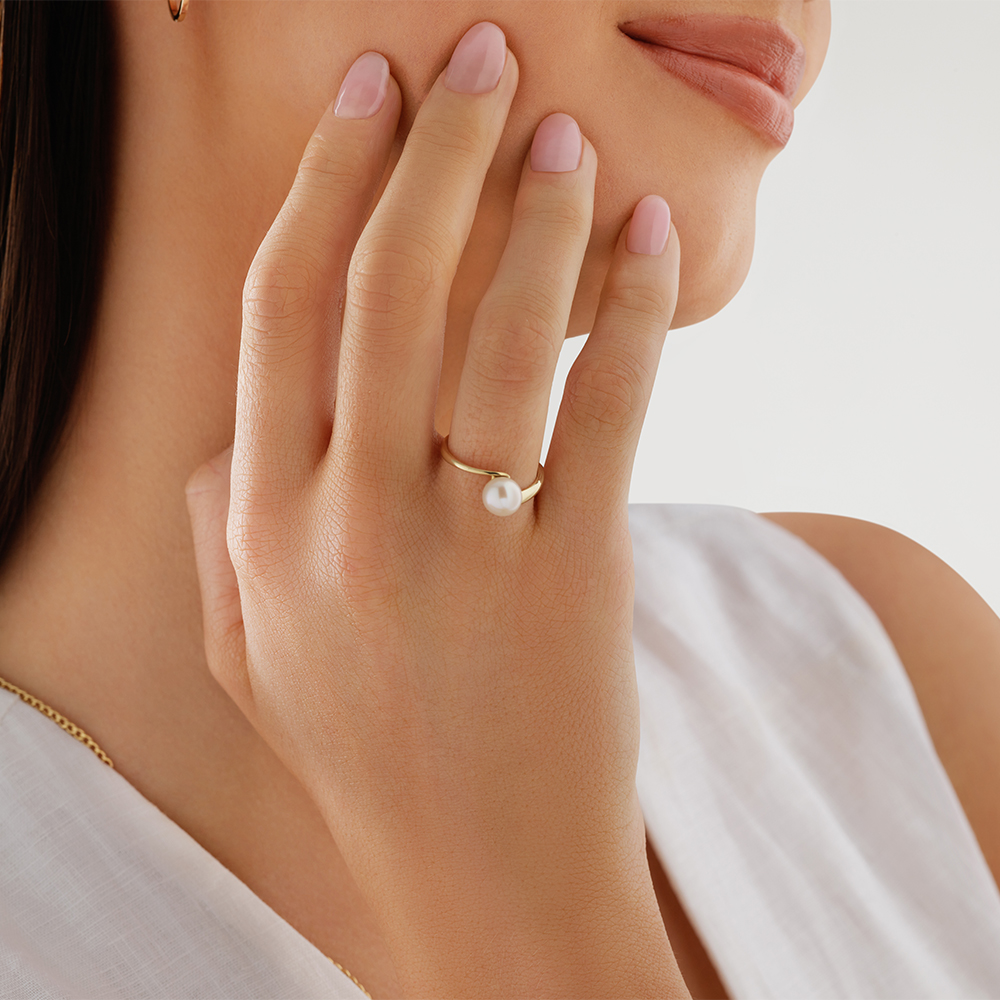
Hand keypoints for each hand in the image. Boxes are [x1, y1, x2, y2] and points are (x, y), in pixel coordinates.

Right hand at [186, 22, 682, 998]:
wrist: (484, 882)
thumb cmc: (369, 758)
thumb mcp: (252, 655)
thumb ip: (216, 535)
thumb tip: (226, 428)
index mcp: (264, 531)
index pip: (282, 313)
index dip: (323, 187)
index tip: (364, 101)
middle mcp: (348, 526)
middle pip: (382, 290)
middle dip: (428, 152)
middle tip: (471, 60)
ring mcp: (461, 552)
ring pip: (493, 335)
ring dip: (531, 211)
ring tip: (559, 132)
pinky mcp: (574, 577)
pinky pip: (602, 412)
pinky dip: (627, 311)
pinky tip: (646, 238)